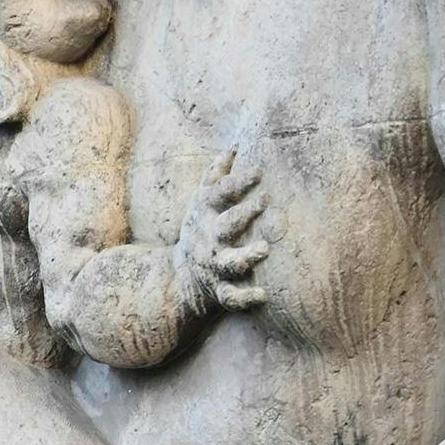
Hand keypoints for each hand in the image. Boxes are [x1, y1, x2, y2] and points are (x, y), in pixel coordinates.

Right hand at [172, 153, 268, 315]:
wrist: (179, 277)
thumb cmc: (200, 230)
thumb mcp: (201, 201)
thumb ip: (216, 175)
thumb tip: (233, 146)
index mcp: (207, 215)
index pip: (222, 194)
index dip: (239, 183)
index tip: (258, 171)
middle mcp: (210, 240)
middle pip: (226, 225)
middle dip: (244, 213)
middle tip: (265, 200)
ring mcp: (214, 266)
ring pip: (229, 263)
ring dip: (245, 257)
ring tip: (263, 249)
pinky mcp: (220, 290)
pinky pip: (231, 296)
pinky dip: (245, 298)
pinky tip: (264, 295)